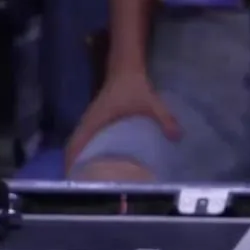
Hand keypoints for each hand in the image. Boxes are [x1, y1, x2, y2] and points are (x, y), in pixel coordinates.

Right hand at [64, 70, 180, 169]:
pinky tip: (100, 158)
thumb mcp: (151, 104)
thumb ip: (165, 120)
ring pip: (80, 141)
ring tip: (88, 175)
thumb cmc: (134, 86)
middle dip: (75, 164)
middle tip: (83, 182)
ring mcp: (91, 119)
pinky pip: (88, 136)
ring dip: (80, 156)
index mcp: (95, 121)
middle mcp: (89, 121)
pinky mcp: (97, 118)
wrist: (126, 66)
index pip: (76, 144)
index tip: (73, 178)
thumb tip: (177, 138)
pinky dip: (88, 147)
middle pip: (74, 146)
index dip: (71, 161)